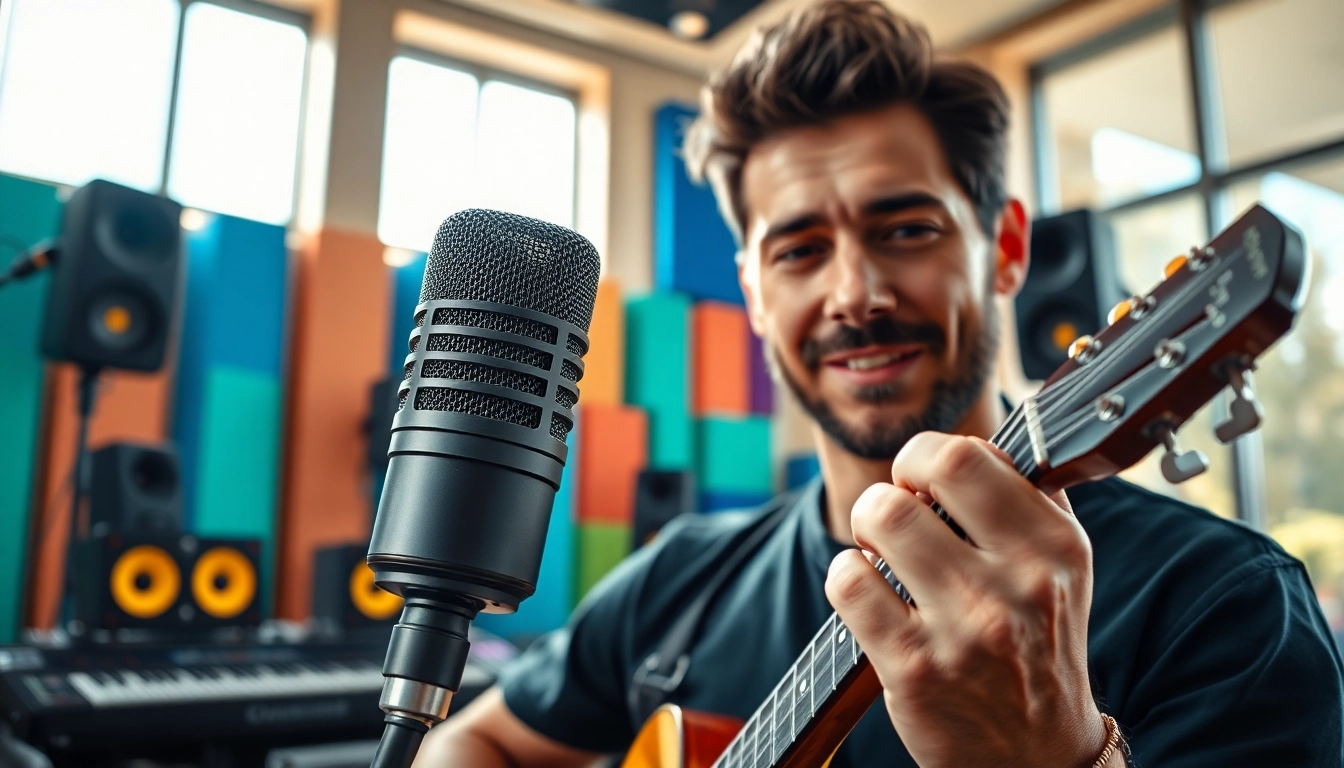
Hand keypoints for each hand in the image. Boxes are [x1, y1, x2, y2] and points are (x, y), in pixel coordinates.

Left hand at [824, 433, 1108, 767]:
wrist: (1037, 755)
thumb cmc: (1037, 643)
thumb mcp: (1057, 568)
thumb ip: (1025, 498)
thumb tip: (973, 439)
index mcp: (1054, 545)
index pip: (968, 454)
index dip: (925, 457)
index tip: (922, 481)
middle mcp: (1017, 583)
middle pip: (919, 477)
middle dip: (891, 486)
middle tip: (895, 515)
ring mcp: (964, 628)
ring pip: (880, 520)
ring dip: (865, 530)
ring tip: (879, 554)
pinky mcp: (914, 668)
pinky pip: (848, 583)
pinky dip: (846, 578)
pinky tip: (867, 595)